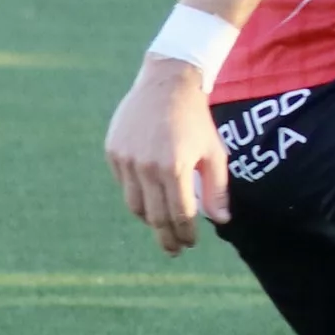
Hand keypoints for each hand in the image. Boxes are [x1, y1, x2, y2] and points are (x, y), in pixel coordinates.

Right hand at [103, 60, 229, 254]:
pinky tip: (149, 196)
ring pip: (134, 204)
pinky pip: (123, 184)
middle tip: (174, 250)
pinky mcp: (113, 152)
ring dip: (149, 219)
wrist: (166, 84)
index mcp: (174, 167)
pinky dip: (136, 195)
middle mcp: (147, 167)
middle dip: (166, 237)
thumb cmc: (196, 120)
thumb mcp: (215, 153)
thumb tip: (221, 220)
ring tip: (162, 225)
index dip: (185, 233)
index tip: (189, 244)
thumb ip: (217, 188)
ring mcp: (126, 160)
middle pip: (154, 216)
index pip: (179, 214)